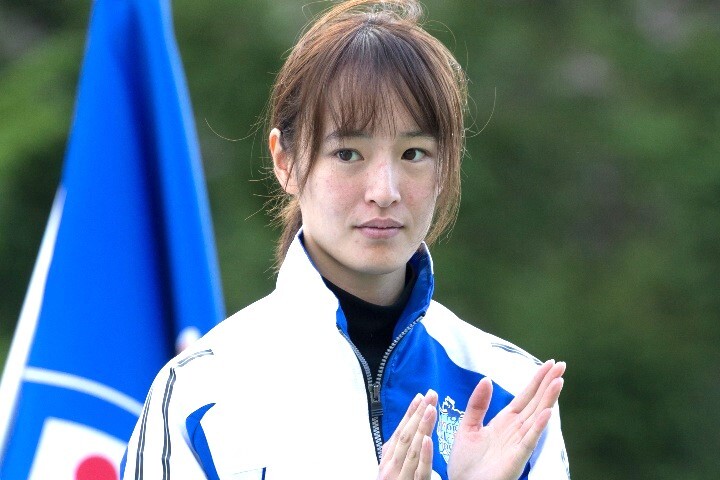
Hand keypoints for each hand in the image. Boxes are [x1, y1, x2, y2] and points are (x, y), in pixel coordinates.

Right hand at [377, 389, 437, 479]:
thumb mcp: (391, 470)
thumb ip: (396, 453)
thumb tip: (405, 430)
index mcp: (388, 459)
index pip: (401, 430)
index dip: (411, 413)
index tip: (422, 396)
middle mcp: (391, 465)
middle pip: (406, 434)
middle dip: (419, 413)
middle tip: (431, 394)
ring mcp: (399, 476)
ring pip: (412, 447)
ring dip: (421, 426)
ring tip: (431, 408)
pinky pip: (418, 469)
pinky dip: (422, 453)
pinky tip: (427, 439)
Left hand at [448, 360, 565, 479]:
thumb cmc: (465, 462)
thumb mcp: (467, 426)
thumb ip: (478, 404)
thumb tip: (486, 379)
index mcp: (505, 421)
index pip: (525, 397)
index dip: (537, 380)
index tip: (550, 363)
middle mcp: (516, 430)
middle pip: (536, 402)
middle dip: (548, 384)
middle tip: (562, 364)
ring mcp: (518, 443)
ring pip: (537, 417)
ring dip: (548, 399)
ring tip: (559, 381)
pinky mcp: (517, 458)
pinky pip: (530, 439)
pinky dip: (539, 426)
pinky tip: (548, 412)